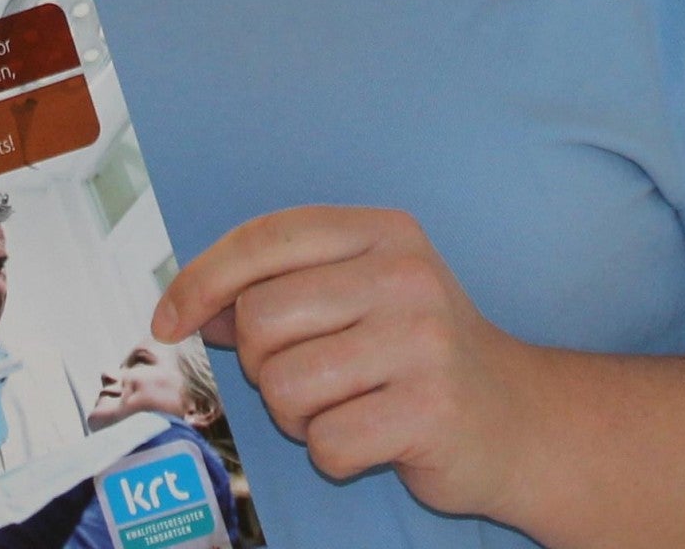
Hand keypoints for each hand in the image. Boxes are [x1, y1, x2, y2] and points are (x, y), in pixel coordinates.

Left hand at [153, 206, 527, 519]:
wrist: (519, 417)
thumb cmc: (417, 352)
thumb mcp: (356, 296)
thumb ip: (280, 289)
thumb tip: (194, 306)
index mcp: (381, 230)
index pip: (265, 239)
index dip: (202, 278)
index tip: (165, 320)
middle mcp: (403, 273)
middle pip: (262, 319)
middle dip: (262, 364)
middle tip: (306, 377)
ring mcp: (422, 339)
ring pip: (285, 386)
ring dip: (297, 416)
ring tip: (342, 406)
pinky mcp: (431, 409)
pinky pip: (326, 442)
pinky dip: (333, 454)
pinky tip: (373, 438)